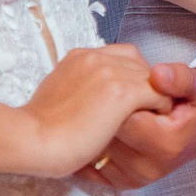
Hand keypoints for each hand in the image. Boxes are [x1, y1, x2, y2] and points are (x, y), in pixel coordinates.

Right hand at [17, 45, 171, 176]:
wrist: (34, 140)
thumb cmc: (40, 130)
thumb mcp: (58, 96)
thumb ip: (77, 89)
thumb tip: (89, 102)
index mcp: (78, 57)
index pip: (119, 56)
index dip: (129, 77)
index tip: (128, 100)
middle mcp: (95, 57)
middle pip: (138, 63)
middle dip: (145, 85)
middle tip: (145, 110)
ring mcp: (110, 72)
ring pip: (152, 78)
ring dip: (155, 97)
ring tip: (153, 118)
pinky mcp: (122, 92)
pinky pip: (159, 95)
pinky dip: (161, 108)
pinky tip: (155, 123)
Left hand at [79, 62, 195, 191]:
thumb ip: (180, 78)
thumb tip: (158, 73)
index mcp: (165, 143)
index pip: (124, 116)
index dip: (119, 94)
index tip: (123, 82)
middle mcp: (148, 166)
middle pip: (105, 131)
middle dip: (104, 109)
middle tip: (112, 92)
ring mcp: (133, 177)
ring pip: (96, 145)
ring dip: (95, 124)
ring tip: (107, 108)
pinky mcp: (120, 181)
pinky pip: (92, 162)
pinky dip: (93, 141)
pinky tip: (99, 126)